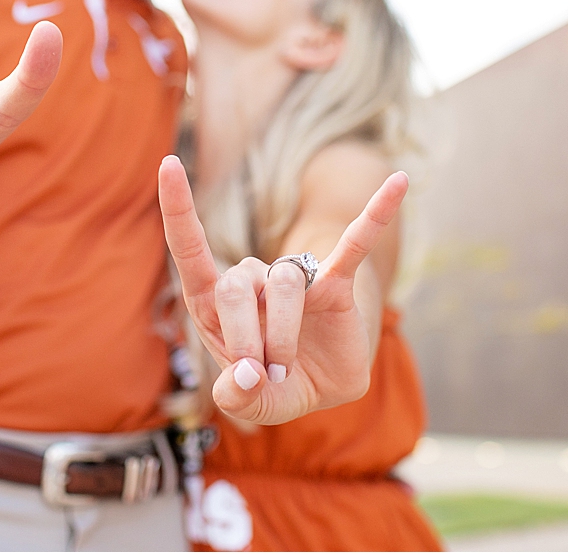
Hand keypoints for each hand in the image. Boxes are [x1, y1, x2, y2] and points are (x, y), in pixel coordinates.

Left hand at [158, 155, 405, 425]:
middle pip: (235, 284)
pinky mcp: (336, 283)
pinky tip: (399, 182)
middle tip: (263, 375)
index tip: (169, 164)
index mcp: (215, 304)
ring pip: (282, 283)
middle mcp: (251, 282)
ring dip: (282, 336)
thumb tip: (249, 375)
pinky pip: (355, 243)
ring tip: (288, 369)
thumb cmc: (276, 387)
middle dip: (246, 338)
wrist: (323, 387)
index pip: (191, 249)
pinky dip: (375, 214)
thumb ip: (239, 400)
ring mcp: (295, 278)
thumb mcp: (253, 404)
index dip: (179, 208)